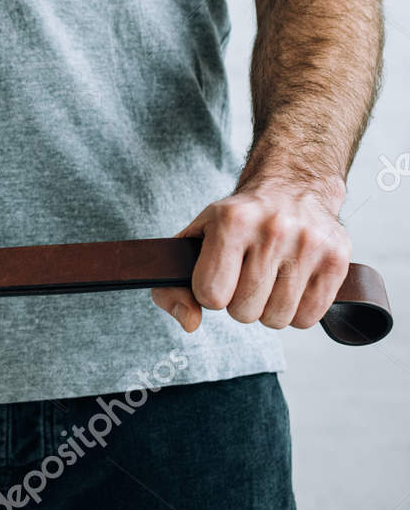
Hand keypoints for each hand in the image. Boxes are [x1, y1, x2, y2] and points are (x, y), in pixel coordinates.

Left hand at [151, 175, 351, 333]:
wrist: (293, 186)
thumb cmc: (236, 221)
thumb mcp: (194, 239)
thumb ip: (173, 286)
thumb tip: (190, 323)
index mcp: (233, 221)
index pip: (211, 295)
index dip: (210, 293)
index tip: (217, 277)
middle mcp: (274, 229)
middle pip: (244, 311)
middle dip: (239, 303)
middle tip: (245, 278)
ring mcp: (310, 244)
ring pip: (277, 319)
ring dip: (268, 309)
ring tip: (269, 281)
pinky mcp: (337, 258)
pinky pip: (308, 318)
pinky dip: (296, 313)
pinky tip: (291, 287)